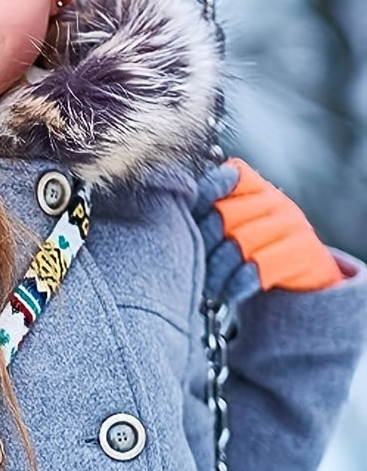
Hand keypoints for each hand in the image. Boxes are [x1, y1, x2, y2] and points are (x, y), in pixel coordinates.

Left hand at [192, 158, 342, 305]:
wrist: (301, 278)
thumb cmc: (252, 249)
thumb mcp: (232, 225)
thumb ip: (208, 213)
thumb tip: (166, 210)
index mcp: (255, 187)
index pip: (228, 176)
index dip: (203, 194)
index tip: (182, 217)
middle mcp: (276, 201)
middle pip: (226, 214)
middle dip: (202, 243)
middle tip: (188, 263)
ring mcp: (292, 225)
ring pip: (241, 243)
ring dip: (217, 269)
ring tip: (207, 285)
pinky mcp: (303, 253)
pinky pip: (261, 266)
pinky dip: (238, 283)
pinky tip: (228, 293)